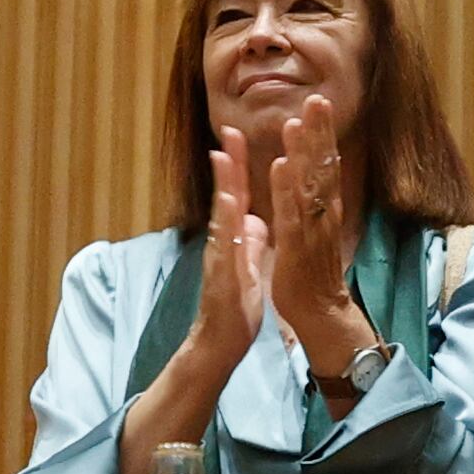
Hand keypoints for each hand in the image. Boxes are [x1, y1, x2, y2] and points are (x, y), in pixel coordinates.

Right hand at [184, 126, 271, 377]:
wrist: (220, 343)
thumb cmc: (234, 306)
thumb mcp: (248, 265)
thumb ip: (249, 239)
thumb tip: (254, 218)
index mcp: (234, 238)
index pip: (238, 195)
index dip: (239, 165)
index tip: (239, 134)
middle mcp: (223, 242)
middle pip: (227, 196)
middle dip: (228, 163)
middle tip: (229, 131)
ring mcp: (220, 257)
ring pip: (221, 216)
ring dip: (222, 186)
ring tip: (223, 157)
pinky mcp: (222, 275)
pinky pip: (225, 246)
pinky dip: (226, 224)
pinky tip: (228, 204)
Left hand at [259, 99, 371, 367]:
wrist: (319, 310)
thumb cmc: (312, 269)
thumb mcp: (313, 226)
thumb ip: (311, 199)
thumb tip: (310, 174)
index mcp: (324, 207)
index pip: (325, 163)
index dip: (322, 133)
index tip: (319, 102)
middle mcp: (323, 212)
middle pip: (323, 166)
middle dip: (320, 132)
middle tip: (317, 98)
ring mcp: (311, 228)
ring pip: (308, 185)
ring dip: (303, 153)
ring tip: (296, 123)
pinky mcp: (296, 246)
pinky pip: (291, 213)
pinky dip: (286, 188)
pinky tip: (281, 165)